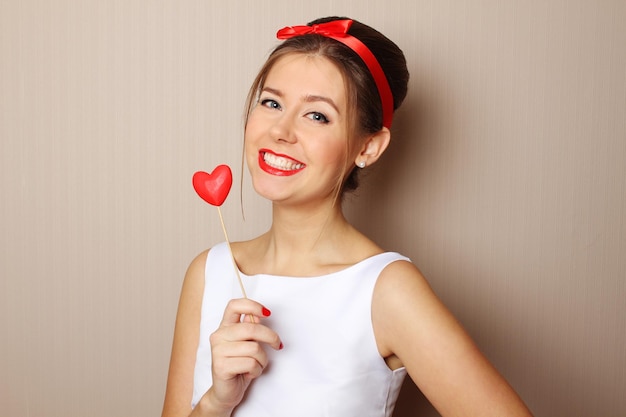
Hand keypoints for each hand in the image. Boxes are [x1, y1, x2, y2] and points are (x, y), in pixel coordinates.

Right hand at [201, 298, 282, 413]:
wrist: (225, 392)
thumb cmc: (239, 366)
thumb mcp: (247, 344)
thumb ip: (250, 328)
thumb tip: (259, 315)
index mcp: (224, 327)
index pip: (234, 305)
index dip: (252, 305)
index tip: (267, 313)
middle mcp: (218, 336)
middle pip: (251, 328)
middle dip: (271, 337)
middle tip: (278, 345)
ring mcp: (218, 351)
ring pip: (253, 348)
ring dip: (262, 359)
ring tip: (256, 365)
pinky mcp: (221, 366)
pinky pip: (250, 363)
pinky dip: (257, 370)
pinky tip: (249, 373)